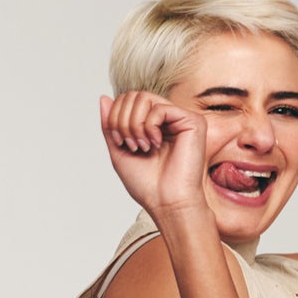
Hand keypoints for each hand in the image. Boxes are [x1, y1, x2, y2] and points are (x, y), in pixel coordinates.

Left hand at [100, 92, 207, 221]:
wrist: (166, 202)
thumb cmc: (146, 183)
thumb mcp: (118, 151)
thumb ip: (110, 125)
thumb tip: (104, 98)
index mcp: (150, 124)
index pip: (126, 100)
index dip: (114, 117)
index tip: (119, 142)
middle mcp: (166, 118)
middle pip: (133, 95)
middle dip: (122, 120)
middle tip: (130, 145)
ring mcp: (180, 118)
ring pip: (144, 98)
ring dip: (133, 124)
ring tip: (141, 146)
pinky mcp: (193, 121)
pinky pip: (160, 108)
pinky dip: (150, 126)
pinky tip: (155, 144)